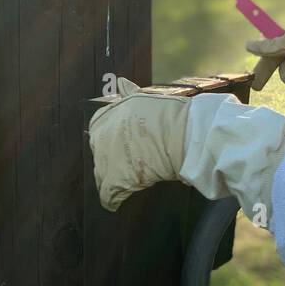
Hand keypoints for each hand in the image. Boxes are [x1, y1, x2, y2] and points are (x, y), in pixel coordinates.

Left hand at [88, 77, 190, 211]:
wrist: (186, 134)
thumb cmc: (171, 116)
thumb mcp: (146, 98)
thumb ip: (130, 93)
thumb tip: (121, 82)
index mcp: (106, 116)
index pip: (98, 131)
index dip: (111, 141)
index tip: (123, 147)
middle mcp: (101, 136)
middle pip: (99, 154)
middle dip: (109, 161)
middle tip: (128, 166)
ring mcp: (106, 158)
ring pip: (101, 174)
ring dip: (110, 180)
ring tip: (123, 186)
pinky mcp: (115, 179)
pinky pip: (107, 194)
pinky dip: (111, 200)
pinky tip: (116, 203)